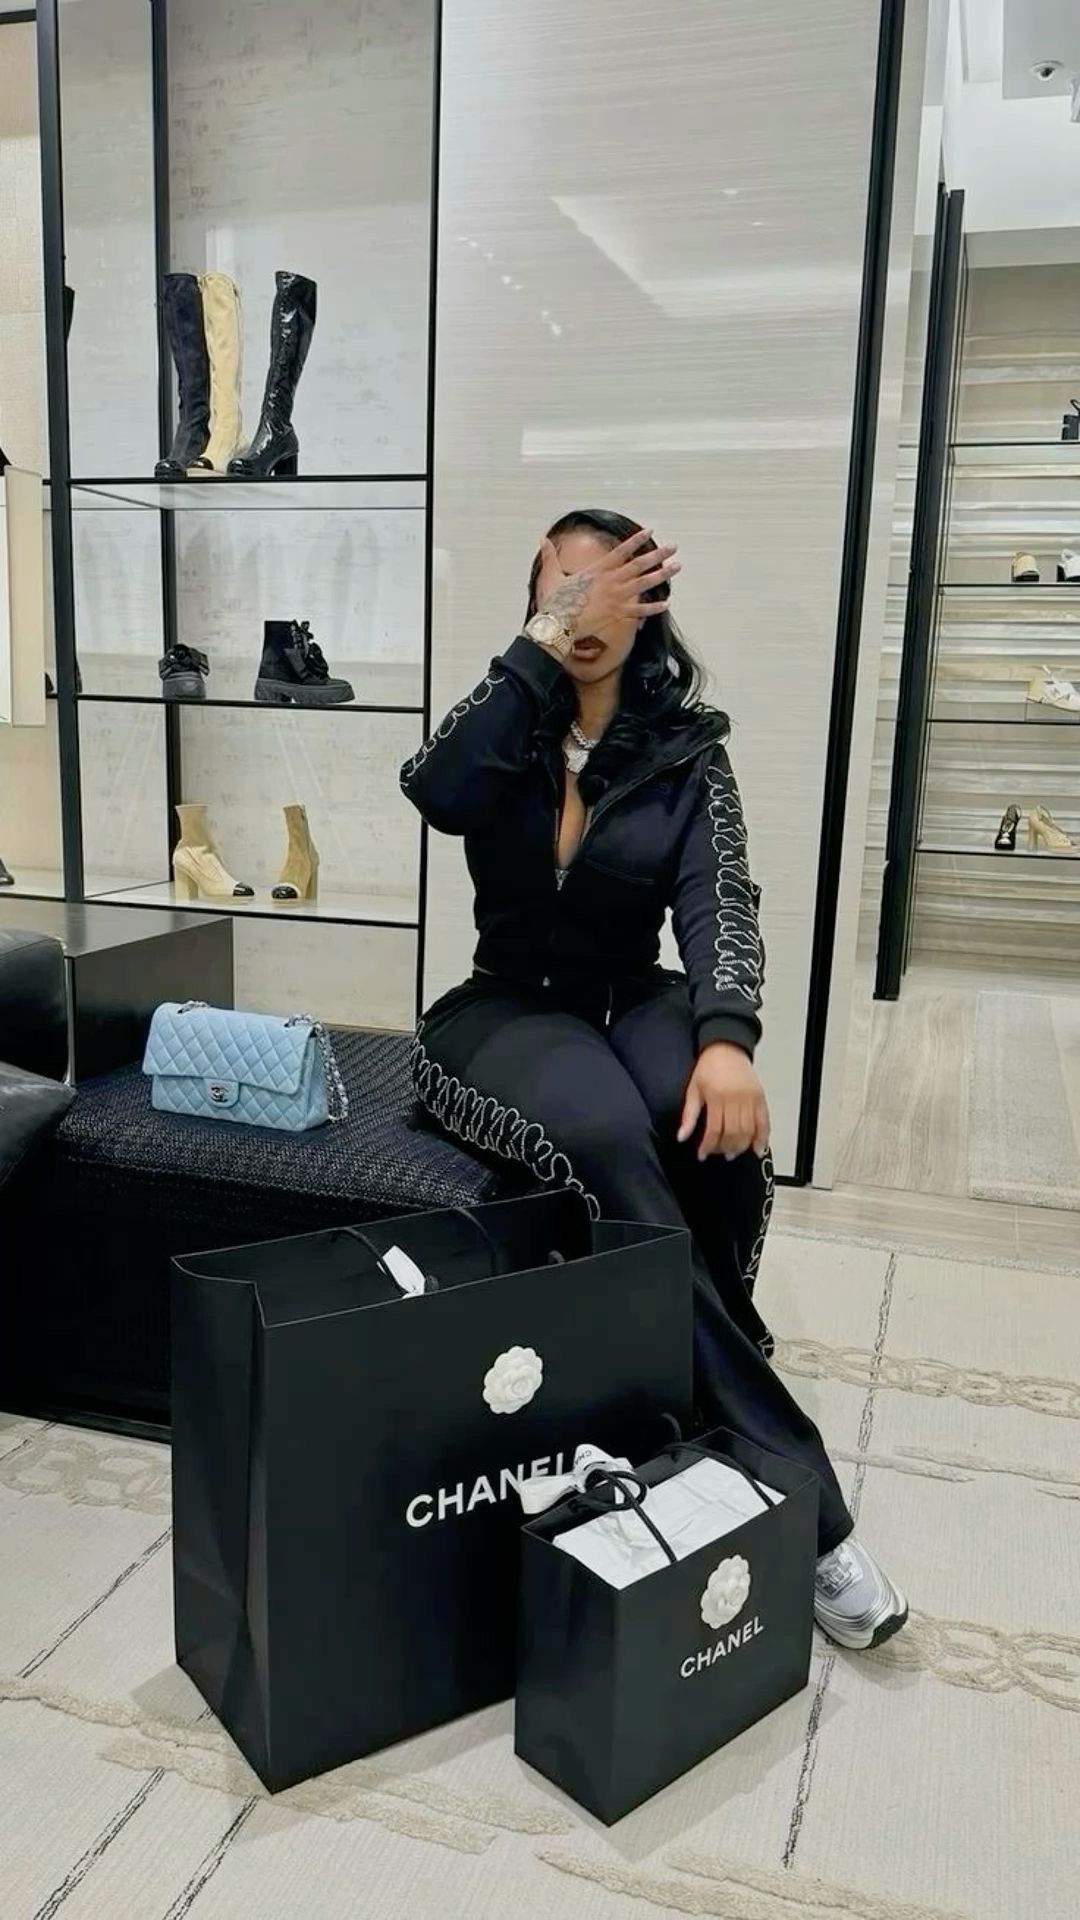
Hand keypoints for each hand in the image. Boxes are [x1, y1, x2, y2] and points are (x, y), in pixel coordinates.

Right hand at [536, 527, 679, 637]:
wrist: (557, 624)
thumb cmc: (554, 601)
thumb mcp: (550, 575)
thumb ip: (549, 557)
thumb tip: (543, 540)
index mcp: (597, 569)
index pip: (621, 550)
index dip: (636, 540)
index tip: (649, 531)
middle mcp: (611, 580)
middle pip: (639, 564)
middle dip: (658, 555)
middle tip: (673, 547)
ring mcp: (616, 597)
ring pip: (644, 583)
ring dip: (662, 574)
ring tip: (677, 567)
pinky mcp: (617, 613)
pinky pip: (640, 610)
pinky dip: (654, 608)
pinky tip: (667, 604)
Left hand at [677, 1043, 769, 1162]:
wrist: (726, 1048)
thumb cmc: (708, 1067)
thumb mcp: (693, 1089)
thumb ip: (689, 1115)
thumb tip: (682, 1137)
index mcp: (716, 1096)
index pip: (714, 1130)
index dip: (708, 1146)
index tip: (702, 1154)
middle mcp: (736, 1098)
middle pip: (733, 1133)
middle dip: (724, 1148)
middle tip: (717, 1153)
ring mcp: (750, 1098)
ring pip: (748, 1130)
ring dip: (741, 1146)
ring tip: (733, 1153)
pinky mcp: (760, 1097)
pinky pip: (764, 1122)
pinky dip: (763, 1137)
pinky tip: (757, 1149)